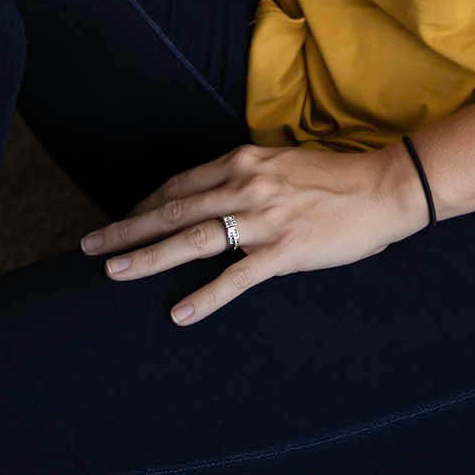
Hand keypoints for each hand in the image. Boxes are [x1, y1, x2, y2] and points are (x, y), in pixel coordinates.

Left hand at [78, 140, 427, 323]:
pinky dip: (205, 295)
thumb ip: (245, 177)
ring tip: (113, 274)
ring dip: (147, 257)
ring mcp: (263, 218)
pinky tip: (180, 313)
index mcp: (243, 161)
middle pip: (172, 209)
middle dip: (126, 229)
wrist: (385, 188)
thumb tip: (212, 197)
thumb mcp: (281, 165)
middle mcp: (245, 184)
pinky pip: (236, 276)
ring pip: (192, 239)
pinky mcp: (284, 250)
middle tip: (89, 247)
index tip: (121, 223)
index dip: (145, 206)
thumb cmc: (336, 179)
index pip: (179, 185)